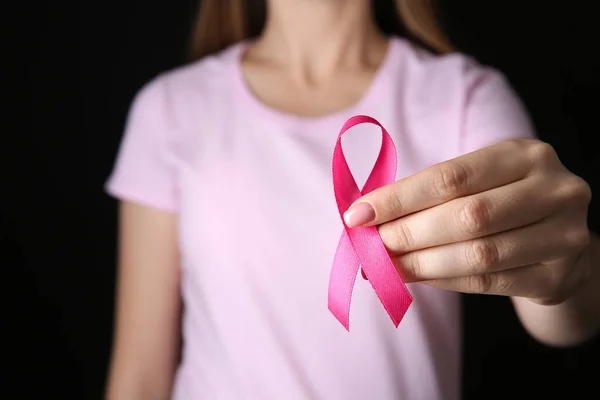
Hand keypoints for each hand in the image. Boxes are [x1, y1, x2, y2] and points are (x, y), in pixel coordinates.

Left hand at [345, 139, 592, 304]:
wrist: (559, 242)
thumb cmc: (503, 202)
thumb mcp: (479, 182)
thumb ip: (430, 194)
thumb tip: (365, 216)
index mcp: (524, 155)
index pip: (451, 177)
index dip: (399, 198)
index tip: (357, 215)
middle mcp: (553, 191)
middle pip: (466, 216)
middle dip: (407, 234)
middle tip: (369, 247)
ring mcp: (563, 236)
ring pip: (477, 254)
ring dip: (419, 263)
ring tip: (382, 267)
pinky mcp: (557, 277)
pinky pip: (487, 283)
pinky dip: (442, 280)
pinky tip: (415, 277)